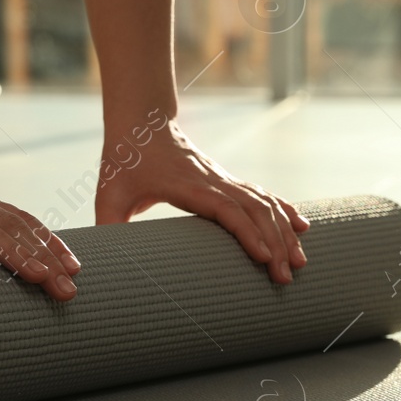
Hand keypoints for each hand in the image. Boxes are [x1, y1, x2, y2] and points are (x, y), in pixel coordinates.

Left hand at [94, 118, 309, 283]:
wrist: (139, 122)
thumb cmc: (123, 160)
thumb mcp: (108, 196)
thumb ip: (107, 228)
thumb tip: (99, 265)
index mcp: (189, 186)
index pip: (226, 210)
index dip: (248, 233)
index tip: (265, 258)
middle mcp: (213, 180)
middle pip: (255, 210)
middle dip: (276, 243)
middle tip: (287, 278)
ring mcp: (223, 178)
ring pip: (264, 203)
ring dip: (284, 231)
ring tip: (299, 262)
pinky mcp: (226, 180)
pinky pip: (262, 194)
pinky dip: (284, 210)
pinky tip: (301, 226)